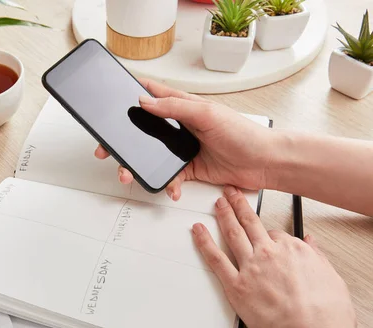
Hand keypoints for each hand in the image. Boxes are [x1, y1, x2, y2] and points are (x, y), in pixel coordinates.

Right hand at [95, 79, 276, 199]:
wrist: (264, 162)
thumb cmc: (243, 133)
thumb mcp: (207, 114)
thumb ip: (174, 107)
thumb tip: (145, 101)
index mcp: (184, 106)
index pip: (153, 95)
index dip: (133, 96)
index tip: (113, 101)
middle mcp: (181, 127)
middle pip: (144, 131)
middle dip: (124, 142)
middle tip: (108, 150)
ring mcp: (183, 149)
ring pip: (151, 157)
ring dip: (138, 167)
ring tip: (129, 175)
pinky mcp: (189, 169)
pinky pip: (170, 177)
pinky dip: (167, 184)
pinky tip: (171, 188)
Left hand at [192, 186, 364, 327]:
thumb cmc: (326, 316)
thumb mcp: (332, 278)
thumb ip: (317, 257)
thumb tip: (312, 243)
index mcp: (295, 250)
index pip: (276, 235)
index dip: (269, 235)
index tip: (264, 233)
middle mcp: (270, 253)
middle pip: (251, 223)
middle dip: (239, 205)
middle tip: (231, 193)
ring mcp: (251, 267)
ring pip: (232, 233)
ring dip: (222, 215)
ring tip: (216, 203)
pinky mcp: (235, 285)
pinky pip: (215, 259)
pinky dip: (203, 242)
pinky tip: (197, 232)